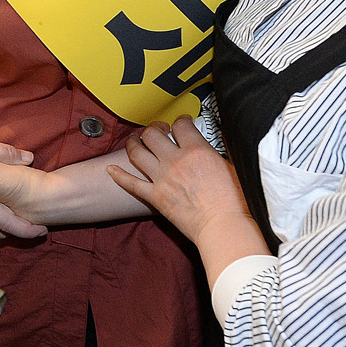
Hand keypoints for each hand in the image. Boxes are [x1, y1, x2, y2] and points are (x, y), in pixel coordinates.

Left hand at [108, 120, 257, 244]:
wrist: (223, 226)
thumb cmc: (234, 201)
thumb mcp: (233, 167)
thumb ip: (218, 153)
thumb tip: (215, 146)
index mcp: (197, 150)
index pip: (181, 125)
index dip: (180, 120)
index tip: (181, 122)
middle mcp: (175, 161)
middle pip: (153, 134)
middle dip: (153, 128)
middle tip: (157, 129)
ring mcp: (162, 178)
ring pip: (137, 153)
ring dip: (133, 143)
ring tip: (134, 139)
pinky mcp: (155, 197)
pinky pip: (131, 184)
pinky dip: (119, 175)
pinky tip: (111, 169)